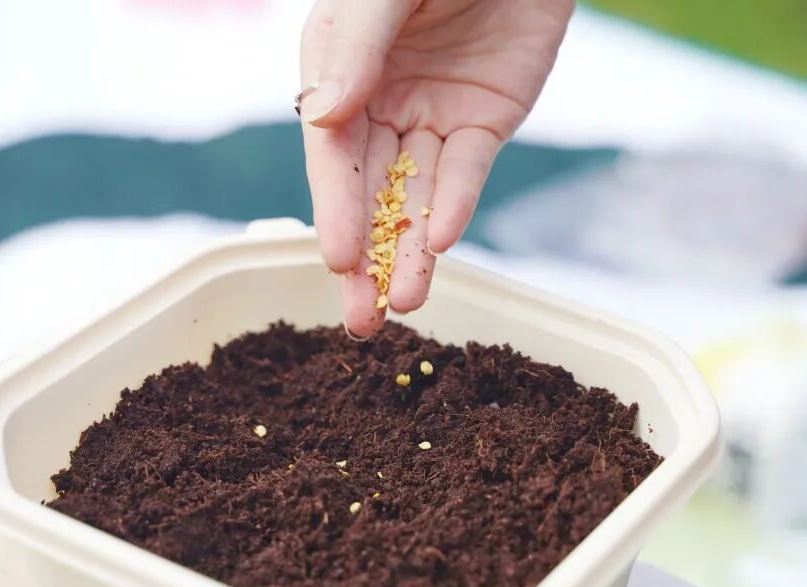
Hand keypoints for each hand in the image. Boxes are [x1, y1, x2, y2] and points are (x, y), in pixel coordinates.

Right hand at [299, 0, 571, 337]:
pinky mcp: (482, 120)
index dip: (335, 209)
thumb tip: (323, 117)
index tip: (339, 260)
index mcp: (338, 73)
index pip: (332, 155)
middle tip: (362, 320)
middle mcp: (378, 103)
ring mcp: (430, 116)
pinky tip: (443, 243)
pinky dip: (455, 206)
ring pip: (415, 196)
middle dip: (365, 257)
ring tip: (405, 305)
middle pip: (368, 191)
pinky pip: (466, 171)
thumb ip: (354, 47)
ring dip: (410, 251)